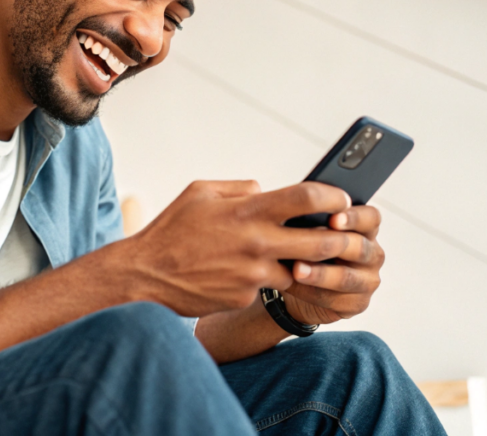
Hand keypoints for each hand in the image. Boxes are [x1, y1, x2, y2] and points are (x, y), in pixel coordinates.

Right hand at [125, 180, 353, 317]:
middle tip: (341, 233)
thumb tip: (267, 190)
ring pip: (298, 269)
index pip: (306, 197)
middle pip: (320, 241)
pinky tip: (243, 271)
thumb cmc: (172, 229)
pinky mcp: (245, 297)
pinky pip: (268, 286)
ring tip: (286, 253)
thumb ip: (241, 188)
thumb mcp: (201, 192)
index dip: (332, 196)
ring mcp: (253, 274)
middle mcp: (256, 243)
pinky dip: (264, 278)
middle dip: (338, 238)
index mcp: (247, 211)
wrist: (145, 275)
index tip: (341, 198)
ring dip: (298, 262)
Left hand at [283, 205, 384, 325]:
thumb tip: (299, 215)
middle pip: (360, 248)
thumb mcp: (307, 230)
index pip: (371, 218)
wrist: (298, 283)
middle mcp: (371, 254)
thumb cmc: (306, 248)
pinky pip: (336, 300)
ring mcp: (368, 281)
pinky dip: (311, 292)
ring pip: (346, 277)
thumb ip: (311, 222)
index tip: (334, 218)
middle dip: (334, 245)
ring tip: (297, 269)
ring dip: (319, 273)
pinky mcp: (357, 304)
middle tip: (308, 240)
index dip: (355, 217)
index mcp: (365, 229)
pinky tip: (293, 285)